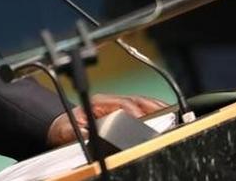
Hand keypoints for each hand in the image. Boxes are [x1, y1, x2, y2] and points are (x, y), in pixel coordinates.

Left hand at [46, 94, 166, 146]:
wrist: (62, 125)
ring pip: (143, 103)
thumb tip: (90, 135)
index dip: (136, 113)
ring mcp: (118, 104)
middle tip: (169, 118)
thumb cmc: (66, 128)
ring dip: (158, 108)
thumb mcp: (68, 132)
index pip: (123, 104)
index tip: (145, 121)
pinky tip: (167, 114)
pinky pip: (143, 107)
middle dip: (154, 109)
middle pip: (137, 101)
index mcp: (99, 103)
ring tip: (173, 115)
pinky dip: (156, 110)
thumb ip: (79, 133)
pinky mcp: (124, 110)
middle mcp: (110, 101)